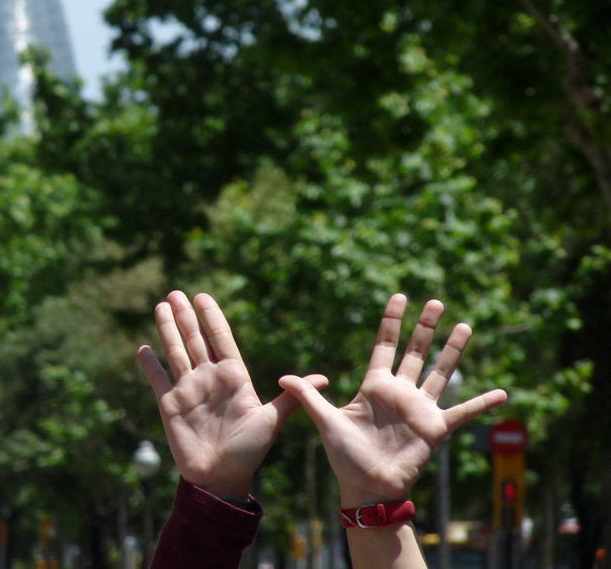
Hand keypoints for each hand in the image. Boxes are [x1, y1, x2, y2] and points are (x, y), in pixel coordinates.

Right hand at [138, 291, 327, 499]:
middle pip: (195, 339)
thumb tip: (323, 379)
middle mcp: (208, 378)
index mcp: (233, 377)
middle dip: (185, 316)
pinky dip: (150, 364)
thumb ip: (291, 398)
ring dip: (167, 329)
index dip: (211, 317)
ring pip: (175, 352)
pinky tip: (143, 348)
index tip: (203, 296)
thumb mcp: (271, 421)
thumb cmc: (249, 450)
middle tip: (176, 292)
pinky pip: (158, 379)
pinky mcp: (170, 404)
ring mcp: (188, 389)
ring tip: (161, 306)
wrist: (222, 477)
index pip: (220, 338)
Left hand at [279, 294, 506, 506]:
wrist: (366, 487)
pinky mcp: (435, 429)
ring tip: (464, 325)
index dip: (391, 321)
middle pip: (416, 352)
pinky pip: (463, 413)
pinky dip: (482, 404)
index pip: (384, 345)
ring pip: (441, 372)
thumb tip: (282, 376)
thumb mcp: (326, 420)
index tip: (399, 297)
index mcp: (374, 386)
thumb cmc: (345, 456)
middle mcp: (400, 392)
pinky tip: (502, 393)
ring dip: (453, 350)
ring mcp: (419, 408)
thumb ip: (309, 396)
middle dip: (425, 327)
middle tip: (435, 301)